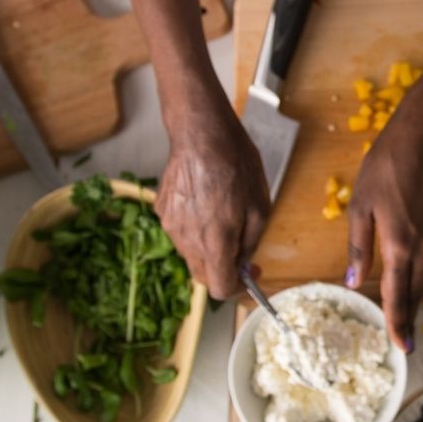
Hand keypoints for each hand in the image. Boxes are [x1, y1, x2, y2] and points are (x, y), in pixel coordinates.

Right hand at [155, 105, 270, 300]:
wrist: (201, 133)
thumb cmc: (234, 164)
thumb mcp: (260, 205)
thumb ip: (252, 242)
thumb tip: (244, 263)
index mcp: (216, 241)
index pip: (219, 287)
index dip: (237, 286)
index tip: (248, 274)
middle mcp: (188, 239)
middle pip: (203, 274)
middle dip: (222, 268)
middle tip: (240, 248)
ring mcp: (171, 225)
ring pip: (190, 253)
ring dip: (208, 247)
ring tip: (222, 215)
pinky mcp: (162, 210)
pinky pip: (180, 231)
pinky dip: (194, 227)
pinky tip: (204, 202)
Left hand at [345, 108, 422, 353]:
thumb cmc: (385, 168)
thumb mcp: (360, 206)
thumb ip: (359, 248)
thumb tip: (355, 282)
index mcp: (399, 245)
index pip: (399, 296)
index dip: (398, 324)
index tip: (400, 346)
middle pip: (417, 292)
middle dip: (408, 315)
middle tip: (402, 335)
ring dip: (420, 292)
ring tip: (408, 300)